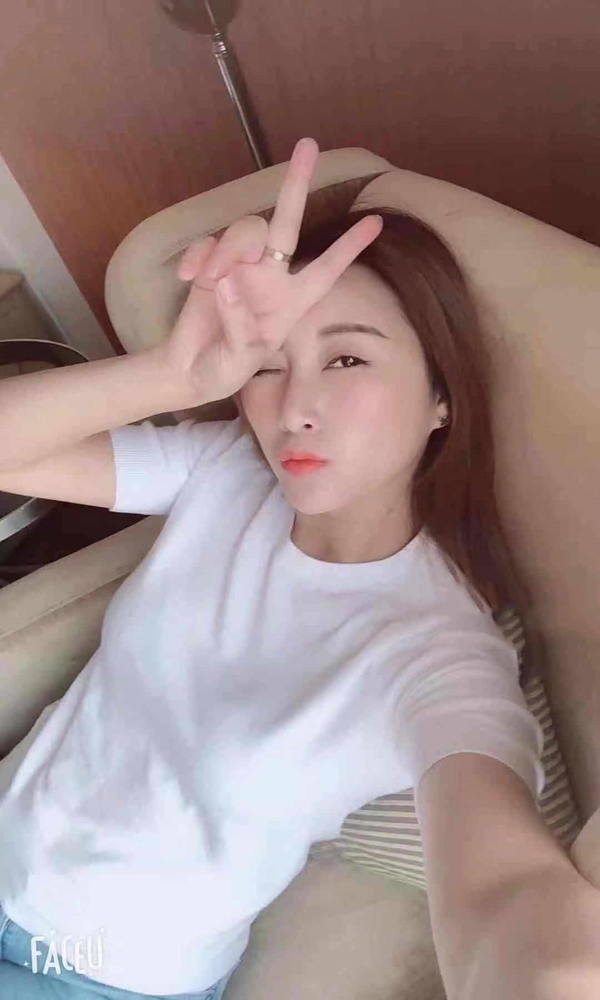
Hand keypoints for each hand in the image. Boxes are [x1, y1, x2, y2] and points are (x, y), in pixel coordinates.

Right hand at [160, 137, 382, 406]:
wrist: (188, 372)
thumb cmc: (224, 370)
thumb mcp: (240, 360)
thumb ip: (238, 323)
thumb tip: (227, 282)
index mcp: (292, 302)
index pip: (327, 270)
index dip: (349, 247)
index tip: (377, 222)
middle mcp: (271, 277)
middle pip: (287, 222)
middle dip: (297, 184)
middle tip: (309, 144)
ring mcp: (240, 267)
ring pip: (243, 231)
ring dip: (226, 251)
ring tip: (207, 282)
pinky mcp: (208, 264)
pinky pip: (207, 243)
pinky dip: (197, 256)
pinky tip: (187, 279)